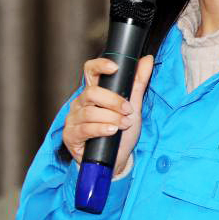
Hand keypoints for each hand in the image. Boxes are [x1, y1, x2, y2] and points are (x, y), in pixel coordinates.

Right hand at [61, 54, 154, 176]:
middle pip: (92, 92)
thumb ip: (138, 83)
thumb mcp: (133, 106)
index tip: (115, 68)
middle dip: (113, 101)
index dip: (100, 66)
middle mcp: (80, 103)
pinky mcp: (71, 136)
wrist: (118, 160)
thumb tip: (147, 59)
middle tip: (128, 110)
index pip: (90, 71)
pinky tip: (111, 131)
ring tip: (123, 124)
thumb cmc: (122, 133)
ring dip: (110, 118)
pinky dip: (101, 129)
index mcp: (94, 92)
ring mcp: (73, 119)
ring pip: (89, 112)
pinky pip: (84, 129)